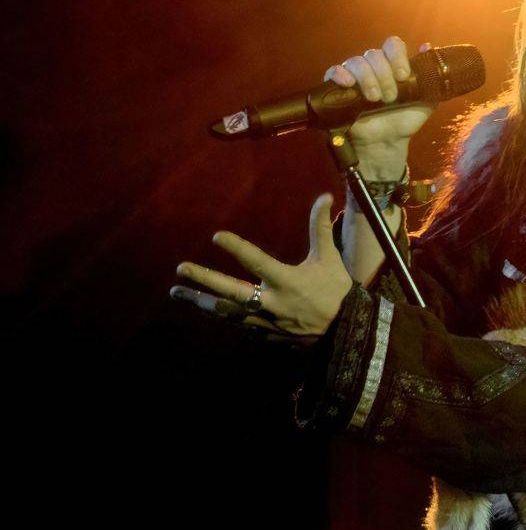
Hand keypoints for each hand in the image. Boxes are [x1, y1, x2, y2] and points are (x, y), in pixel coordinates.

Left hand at [171, 194, 351, 340]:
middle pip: (232, 292)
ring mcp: (267, 321)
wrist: (345, 331)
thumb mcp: (329, 258)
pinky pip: (237, 325)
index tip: (217, 236)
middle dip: (205, 280)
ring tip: (177, 293)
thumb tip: (325, 196)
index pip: (257, 262)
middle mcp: (273, 303)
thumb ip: (321, 228)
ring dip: (201, 302)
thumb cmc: (335, 290)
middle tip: (181, 270)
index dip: (238, 249)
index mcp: (288, 281)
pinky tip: (202, 307)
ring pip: (227, 313)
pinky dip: (219, 316)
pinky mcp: (265, 334)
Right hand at [324, 35, 434, 179]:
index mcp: (392, 65)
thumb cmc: (404, 120)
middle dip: (384, 75)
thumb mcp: (424, 102)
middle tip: (390, 98)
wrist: (387, 143)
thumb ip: (429, 78)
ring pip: (357, 62)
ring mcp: (355, 76)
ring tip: (375, 99)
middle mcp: (373, 67)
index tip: (403, 76)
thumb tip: (427, 47)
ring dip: (368, 79)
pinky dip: (340, 74)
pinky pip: (334, 71)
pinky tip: (349, 84)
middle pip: (374, 54)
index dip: (397, 56)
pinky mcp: (339, 88)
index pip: (392, 45)